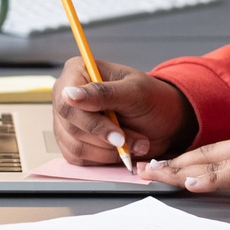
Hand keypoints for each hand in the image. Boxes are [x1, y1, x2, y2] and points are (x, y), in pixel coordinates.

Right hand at [53, 58, 194, 165]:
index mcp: (78, 71)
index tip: (118, 135)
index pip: (67, 101)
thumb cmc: (151, 99)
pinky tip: (121, 150)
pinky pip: (78, 159)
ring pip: (76, 146)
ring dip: (110, 151)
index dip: (91, 121)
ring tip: (135, 143)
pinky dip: (104, 159)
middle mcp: (66, 95)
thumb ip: (102, 93)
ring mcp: (66, 121)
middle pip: (71, 126)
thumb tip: (69, 94)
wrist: (163, 121)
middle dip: (108, 138)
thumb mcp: (134, 93)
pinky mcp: (71, 143)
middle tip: (136, 139)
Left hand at [137, 129, 229, 210]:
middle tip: (142, 170)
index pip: (216, 149)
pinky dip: (216, 178)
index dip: (186, 157)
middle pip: (208, 152)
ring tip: (156, 176)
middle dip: (173, 162)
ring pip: (217, 161)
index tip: (160, 164)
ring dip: (183, 170)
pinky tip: (195, 184)